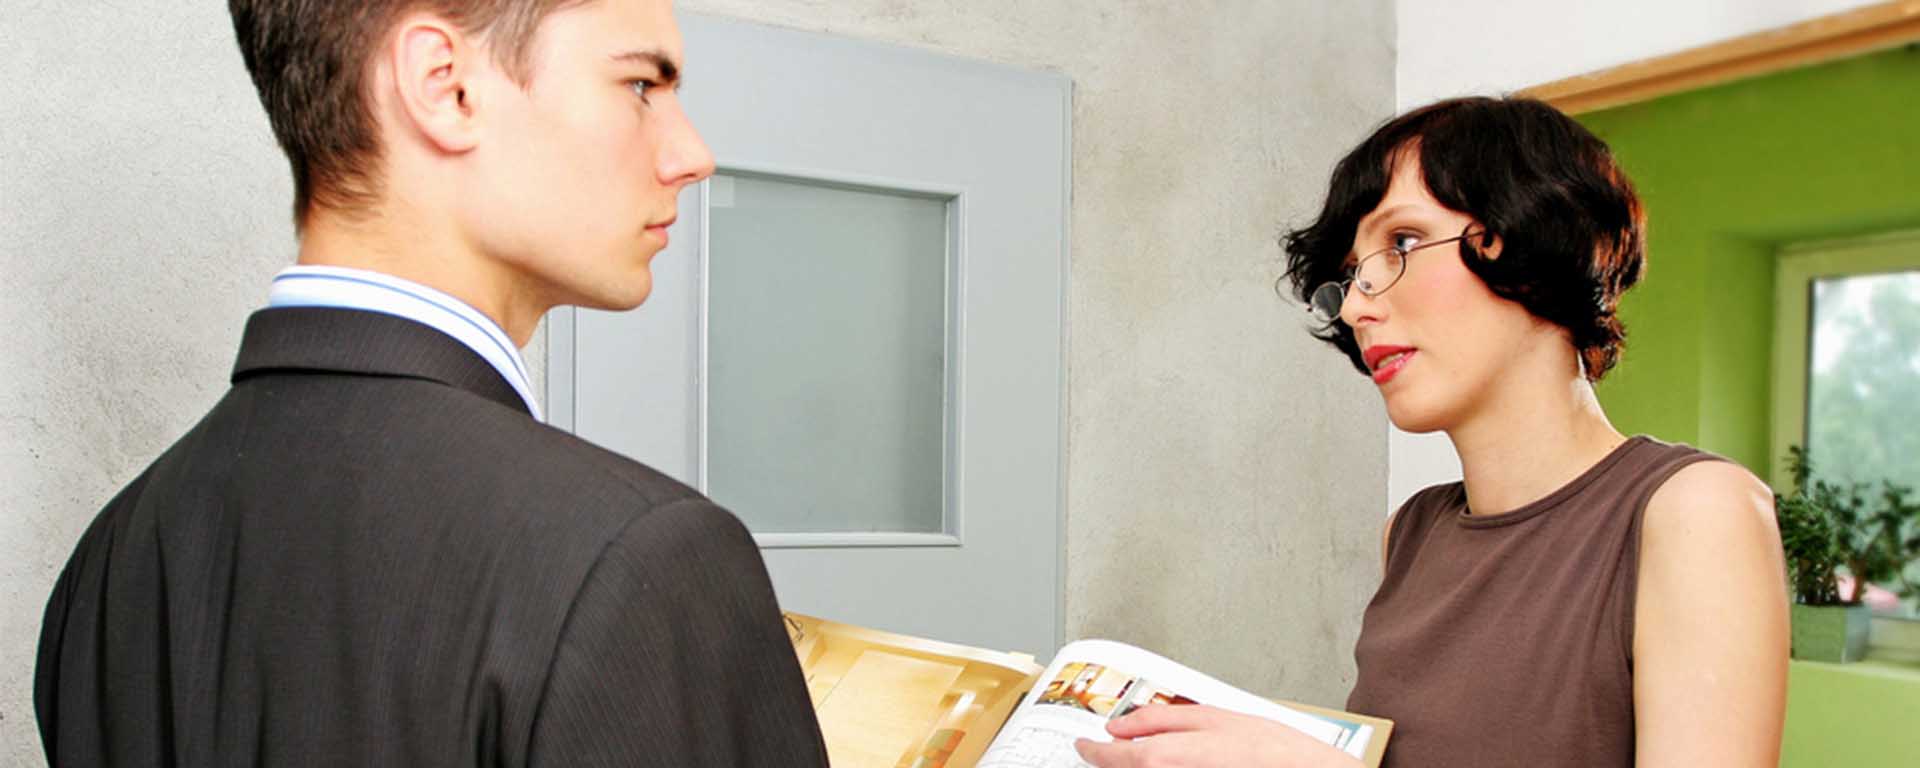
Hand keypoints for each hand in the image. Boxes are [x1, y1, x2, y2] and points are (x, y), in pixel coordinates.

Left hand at [1074, 704, 1363, 767]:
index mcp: (1167, 758)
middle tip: (1111, 752)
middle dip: (1114, 764)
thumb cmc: (1268, 749)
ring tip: (1165, 755)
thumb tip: (1119, 727)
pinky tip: (1180, 763)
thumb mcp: (1212, 718)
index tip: (1082, 746)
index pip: (1112, 759)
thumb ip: (1160, 721)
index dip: (1092, 753)